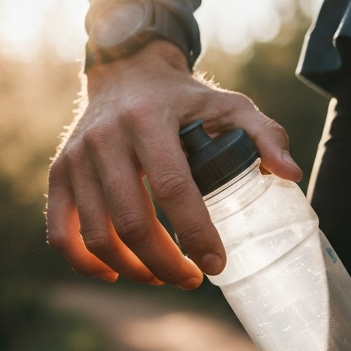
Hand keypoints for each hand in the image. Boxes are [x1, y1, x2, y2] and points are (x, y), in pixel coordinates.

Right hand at [47, 39, 302, 288]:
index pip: (173, 188)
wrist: (126, 70)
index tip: (217, 264)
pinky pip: (61, 232)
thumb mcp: (230, 105)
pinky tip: (115, 272)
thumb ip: (264, 136)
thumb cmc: (185, 99)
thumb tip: (291, 176)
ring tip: (163, 277)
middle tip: (192, 279)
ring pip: (97, 235)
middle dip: (165, 263)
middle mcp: (105, 138)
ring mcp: (76, 157)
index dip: (196, 233)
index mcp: (150, 120)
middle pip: (132, 221)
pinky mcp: (59, 172)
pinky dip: (86, 263)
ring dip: (133, 269)